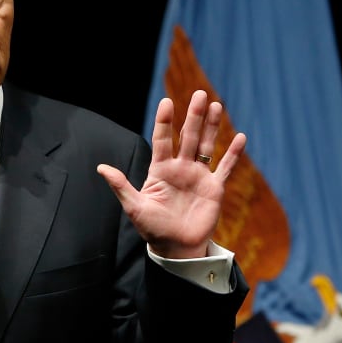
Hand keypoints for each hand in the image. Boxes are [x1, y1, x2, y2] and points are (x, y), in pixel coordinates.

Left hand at [97, 90, 245, 258]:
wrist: (176, 248)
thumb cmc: (153, 229)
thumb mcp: (134, 207)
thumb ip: (121, 186)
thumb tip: (101, 168)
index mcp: (160, 170)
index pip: (163, 140)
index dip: (165, 122)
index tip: (167, 102)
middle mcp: (180, 168)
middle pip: (188, 137)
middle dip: (194, 116)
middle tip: (200, 94)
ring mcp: (198, 176)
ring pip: (207, 146)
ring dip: (212, 127)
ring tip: (217, 105)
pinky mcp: (214, 188)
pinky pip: (225, 168)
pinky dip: (233, 154)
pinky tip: (240, 138)